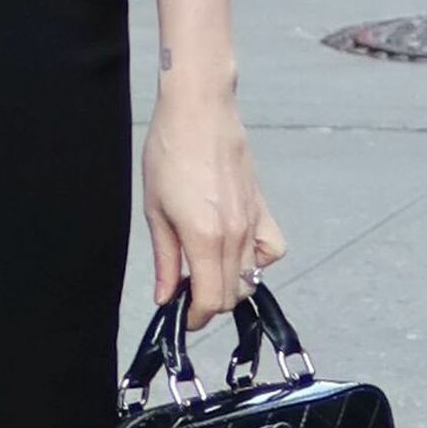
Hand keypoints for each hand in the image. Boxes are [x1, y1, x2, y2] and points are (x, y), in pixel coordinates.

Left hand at [142, 89, 288, 330]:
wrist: (198, 111)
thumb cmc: (169, 152)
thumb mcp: (155, 208)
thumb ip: (165, 258)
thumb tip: (165, 296)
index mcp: (205, 238)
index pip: (210, 301)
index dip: (195, 316)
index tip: (181, 315)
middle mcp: (235, 235)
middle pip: (232, 294)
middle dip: (208, 303)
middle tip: (185, 289)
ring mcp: (253, 222)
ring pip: (251, 277)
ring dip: (229, 284)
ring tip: (204, 268)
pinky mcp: (263, 208)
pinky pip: (272, 251)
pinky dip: (258, 261)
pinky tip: (236, 249)